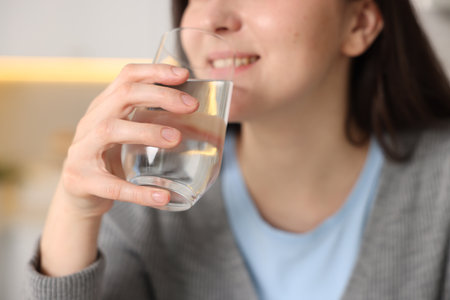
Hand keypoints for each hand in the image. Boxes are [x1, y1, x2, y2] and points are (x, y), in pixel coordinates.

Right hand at [58, 63, 198, 216]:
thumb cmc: (107, 158)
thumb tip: (192, 109)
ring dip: (147, 132)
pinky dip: (139, 192)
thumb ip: (146, 117)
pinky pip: (112, 185)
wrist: (78, 195)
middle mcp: (90, 123)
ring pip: (111, 130)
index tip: (184, 74)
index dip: (154, 71)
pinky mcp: (82, 181)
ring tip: (176, 138)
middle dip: (159, 96)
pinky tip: (161, 197)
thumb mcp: (124, 131)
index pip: (126, 77)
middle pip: (122, 96)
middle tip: (191, 106)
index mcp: (104, 108)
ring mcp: (82, 151)